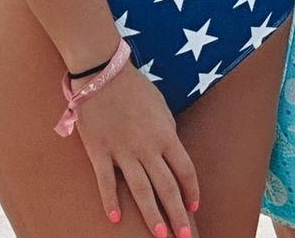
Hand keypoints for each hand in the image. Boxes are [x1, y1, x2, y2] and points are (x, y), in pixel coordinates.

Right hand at [72, 62, 198, 236]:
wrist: (103, 72)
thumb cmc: (134, 87)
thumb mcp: (160, 105)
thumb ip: (166, 131)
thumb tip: (171, 152)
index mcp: (165, 133)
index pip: (185, 169)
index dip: (192, 190)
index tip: (195, 207)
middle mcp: (147, 146)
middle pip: (167, 187)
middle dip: (177, 215)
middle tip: (183, 237)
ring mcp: (123, 151)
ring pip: (141, 190)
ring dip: (152, 215)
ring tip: (159, 235)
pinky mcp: (100, 151)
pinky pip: (107, 182)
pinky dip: (111, 201)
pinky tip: (116, 218)